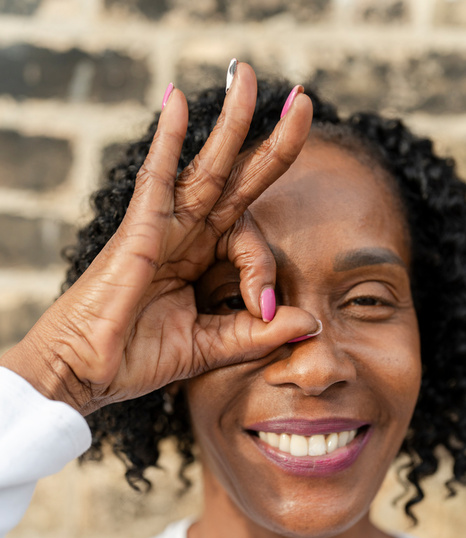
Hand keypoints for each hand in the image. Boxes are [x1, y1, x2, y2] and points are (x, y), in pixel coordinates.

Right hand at [0, 64, 317, 414]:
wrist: (86, 372)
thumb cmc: (138, 357)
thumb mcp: (211, 346)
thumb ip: (258, 335)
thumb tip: (312, 324)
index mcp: (203, 259)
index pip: (251, 241)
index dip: (266, 271)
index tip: (266, 309)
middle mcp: (188, 235)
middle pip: (237, 180)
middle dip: (272, 143)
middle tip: (304, 103)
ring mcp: (163, 227)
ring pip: (205, 166)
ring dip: (231, 122)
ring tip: (251, 76)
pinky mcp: (139, 230)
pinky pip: (156, 177)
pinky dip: (167, 140)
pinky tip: (180, 101)